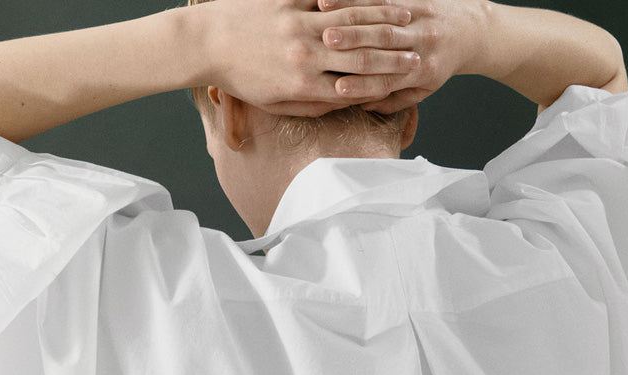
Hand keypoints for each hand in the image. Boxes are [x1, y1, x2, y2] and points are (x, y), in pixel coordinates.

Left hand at [201, 0, 423, 115]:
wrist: (208, 43)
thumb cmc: (241, 78)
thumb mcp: (277, 103)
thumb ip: (313, 103)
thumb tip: (343, 101)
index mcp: (303, 83)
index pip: (354, 84)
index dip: (384, 82)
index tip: (407, 79)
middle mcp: (304, 53)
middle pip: (359, 54)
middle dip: (392, 55)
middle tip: (419, 52)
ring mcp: (297, 22)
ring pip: (348, 21)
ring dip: (380, 20)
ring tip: (406, 19)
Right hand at [318, 0, 492, 113]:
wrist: (469, 32)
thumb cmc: (440, 64)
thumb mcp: (424, 89)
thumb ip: (395, 99)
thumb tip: (366, 107)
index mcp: (422, 71)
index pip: (387, 81)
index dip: (361, 86)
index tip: (337, 89)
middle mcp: (421, 42)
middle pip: (382, 45)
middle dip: (352, 45)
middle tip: (324, 46)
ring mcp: (417, 18)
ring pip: (380, 19)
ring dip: (350, 19)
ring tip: (323, 23)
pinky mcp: (412, 0)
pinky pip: (381, 0)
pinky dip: (357, 0)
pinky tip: (330, 1)